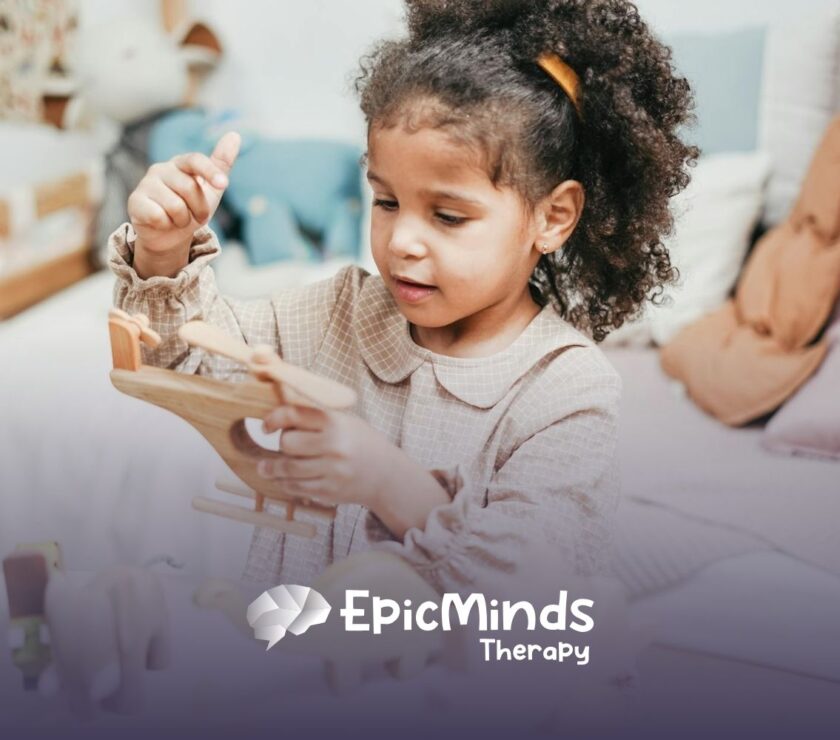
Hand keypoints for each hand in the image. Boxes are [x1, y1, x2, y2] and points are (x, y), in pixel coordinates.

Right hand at [127, 132, 240, 277]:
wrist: (169, 235)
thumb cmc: (191, 209)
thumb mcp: (210, 189)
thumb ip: (221, 164)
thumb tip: (235, 135)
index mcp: (181, 164)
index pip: (195, 160)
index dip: (211, 171)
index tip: (224, 184)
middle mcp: (161, 169)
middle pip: (190, 188)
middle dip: (200, 210)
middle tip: (196, 217)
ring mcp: (146, 184)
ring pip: (175, 206)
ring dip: (183, 221)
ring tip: (177, 220)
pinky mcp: (135, 201)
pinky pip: (158, 216)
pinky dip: (166, 225)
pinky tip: (162, 223)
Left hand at [258, 405, 392, 510]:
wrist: (386, 474)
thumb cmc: (361, 443)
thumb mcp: (344, 421)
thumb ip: (315, 416)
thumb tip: (279, 408)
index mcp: (336, 423)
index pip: (294, 415)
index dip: (274, 419)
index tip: (266, 426)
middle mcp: (334, 446)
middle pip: (287, 443)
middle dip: (280, 444)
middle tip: (283, 446)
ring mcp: (332, 471)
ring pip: (288, 469)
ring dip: (272, 469)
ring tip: (265, 468)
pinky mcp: (329, 491)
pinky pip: (297, 488)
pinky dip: (285, 484)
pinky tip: (283, 480)